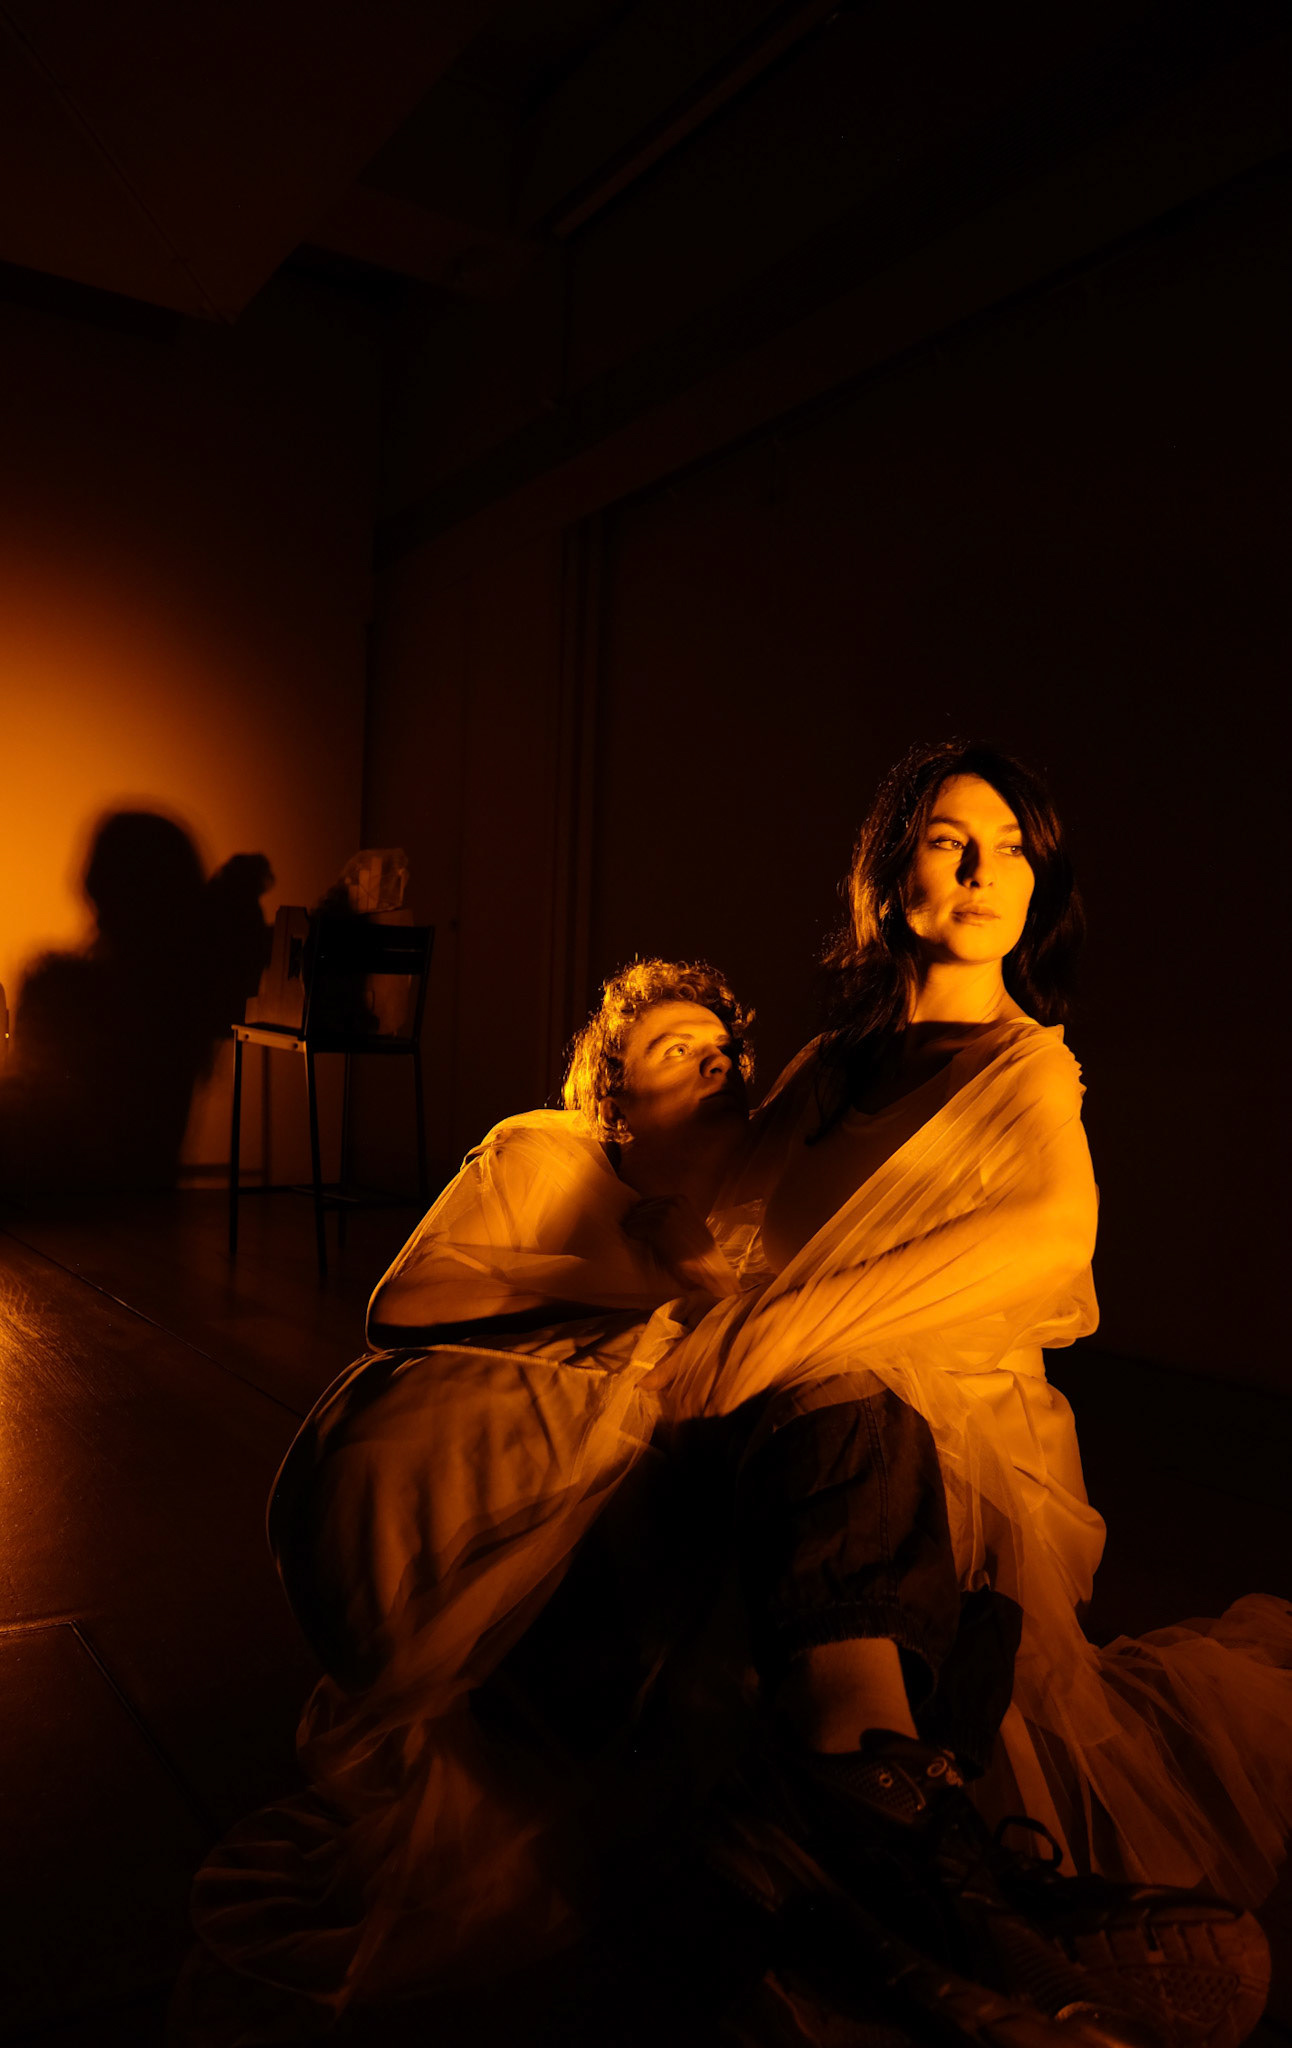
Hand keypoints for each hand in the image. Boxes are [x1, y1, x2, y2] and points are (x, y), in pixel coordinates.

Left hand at [623, 1196, 739, 1293]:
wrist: (709, 1268)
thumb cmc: (697, 1252)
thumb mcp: (687, 1225)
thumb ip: (671, 1216)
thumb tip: (642, 1213)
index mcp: (680, 1199)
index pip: (646, 1202)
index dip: (642, 1217)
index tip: (642, 1231)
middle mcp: (674, 1202)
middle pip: (639, 1208)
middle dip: (636, 1222)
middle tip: (638, 1237)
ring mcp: (667, 1213)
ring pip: (635, 1217)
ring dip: (633, 1230)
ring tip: (638, 1241)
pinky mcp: (659, 1226)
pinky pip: (633, 1227)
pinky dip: (632, 1235)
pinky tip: (639, 1243)